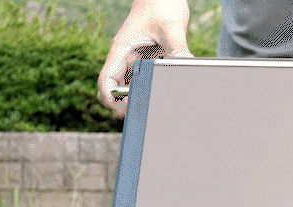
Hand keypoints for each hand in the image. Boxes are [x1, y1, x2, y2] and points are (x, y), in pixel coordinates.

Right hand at [97, 0, 193, 116]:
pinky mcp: (143, 61)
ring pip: (125, 89)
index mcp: (121, 50)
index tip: (126, 107)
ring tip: (153, 105)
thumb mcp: (172, 27)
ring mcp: (132, 61)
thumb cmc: (162, 5)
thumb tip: (186, 65)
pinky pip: (140, 82)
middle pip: (112, 90)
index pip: (106, 81)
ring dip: (134, 99)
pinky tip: (162, 94)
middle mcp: (123, 58)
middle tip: (143, 110)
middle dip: (121, 104)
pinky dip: (146, 91)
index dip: (111, 98)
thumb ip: (178, 47)